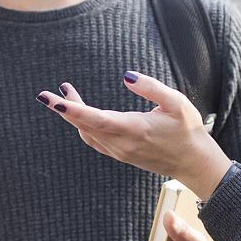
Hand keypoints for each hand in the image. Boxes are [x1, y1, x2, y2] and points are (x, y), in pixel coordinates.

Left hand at [36, 74, 230, 197]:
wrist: (194, 163)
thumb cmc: (188, 131)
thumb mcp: (177, 103)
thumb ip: (151, 88)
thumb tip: (126, 76)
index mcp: (134, 130)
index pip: (95, 119)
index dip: (72, 110)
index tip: (53, 100)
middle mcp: (122, 144)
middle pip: (84, 126)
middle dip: (63, 109)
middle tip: (45, 94)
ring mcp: (120, 152)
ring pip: (87, 133)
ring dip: (73, 116)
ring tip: (66, 93)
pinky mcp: (121, 155)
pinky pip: (94, 141)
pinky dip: (83, 126)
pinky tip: (82, 113)